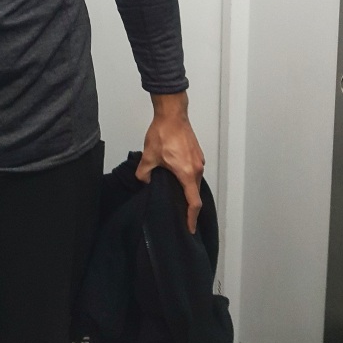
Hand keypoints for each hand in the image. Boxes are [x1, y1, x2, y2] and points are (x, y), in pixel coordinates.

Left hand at [135, 91, 204, 233]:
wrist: (172, 113)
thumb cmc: (163, 134)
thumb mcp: (149, 156)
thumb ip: (144, 173)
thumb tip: (144, 182)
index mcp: (186, 173)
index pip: (193, 202)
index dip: (192, 217)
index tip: (190, 228)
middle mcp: (196, 168)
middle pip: (195, 193)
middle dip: (189, 206)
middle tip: (181, 216)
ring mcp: (198, 160)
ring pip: (195, 181)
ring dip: (188, 190)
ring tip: (177, 196)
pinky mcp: (197, 153)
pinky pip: (194, 171)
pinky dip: (188, 178)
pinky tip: (177, 177)